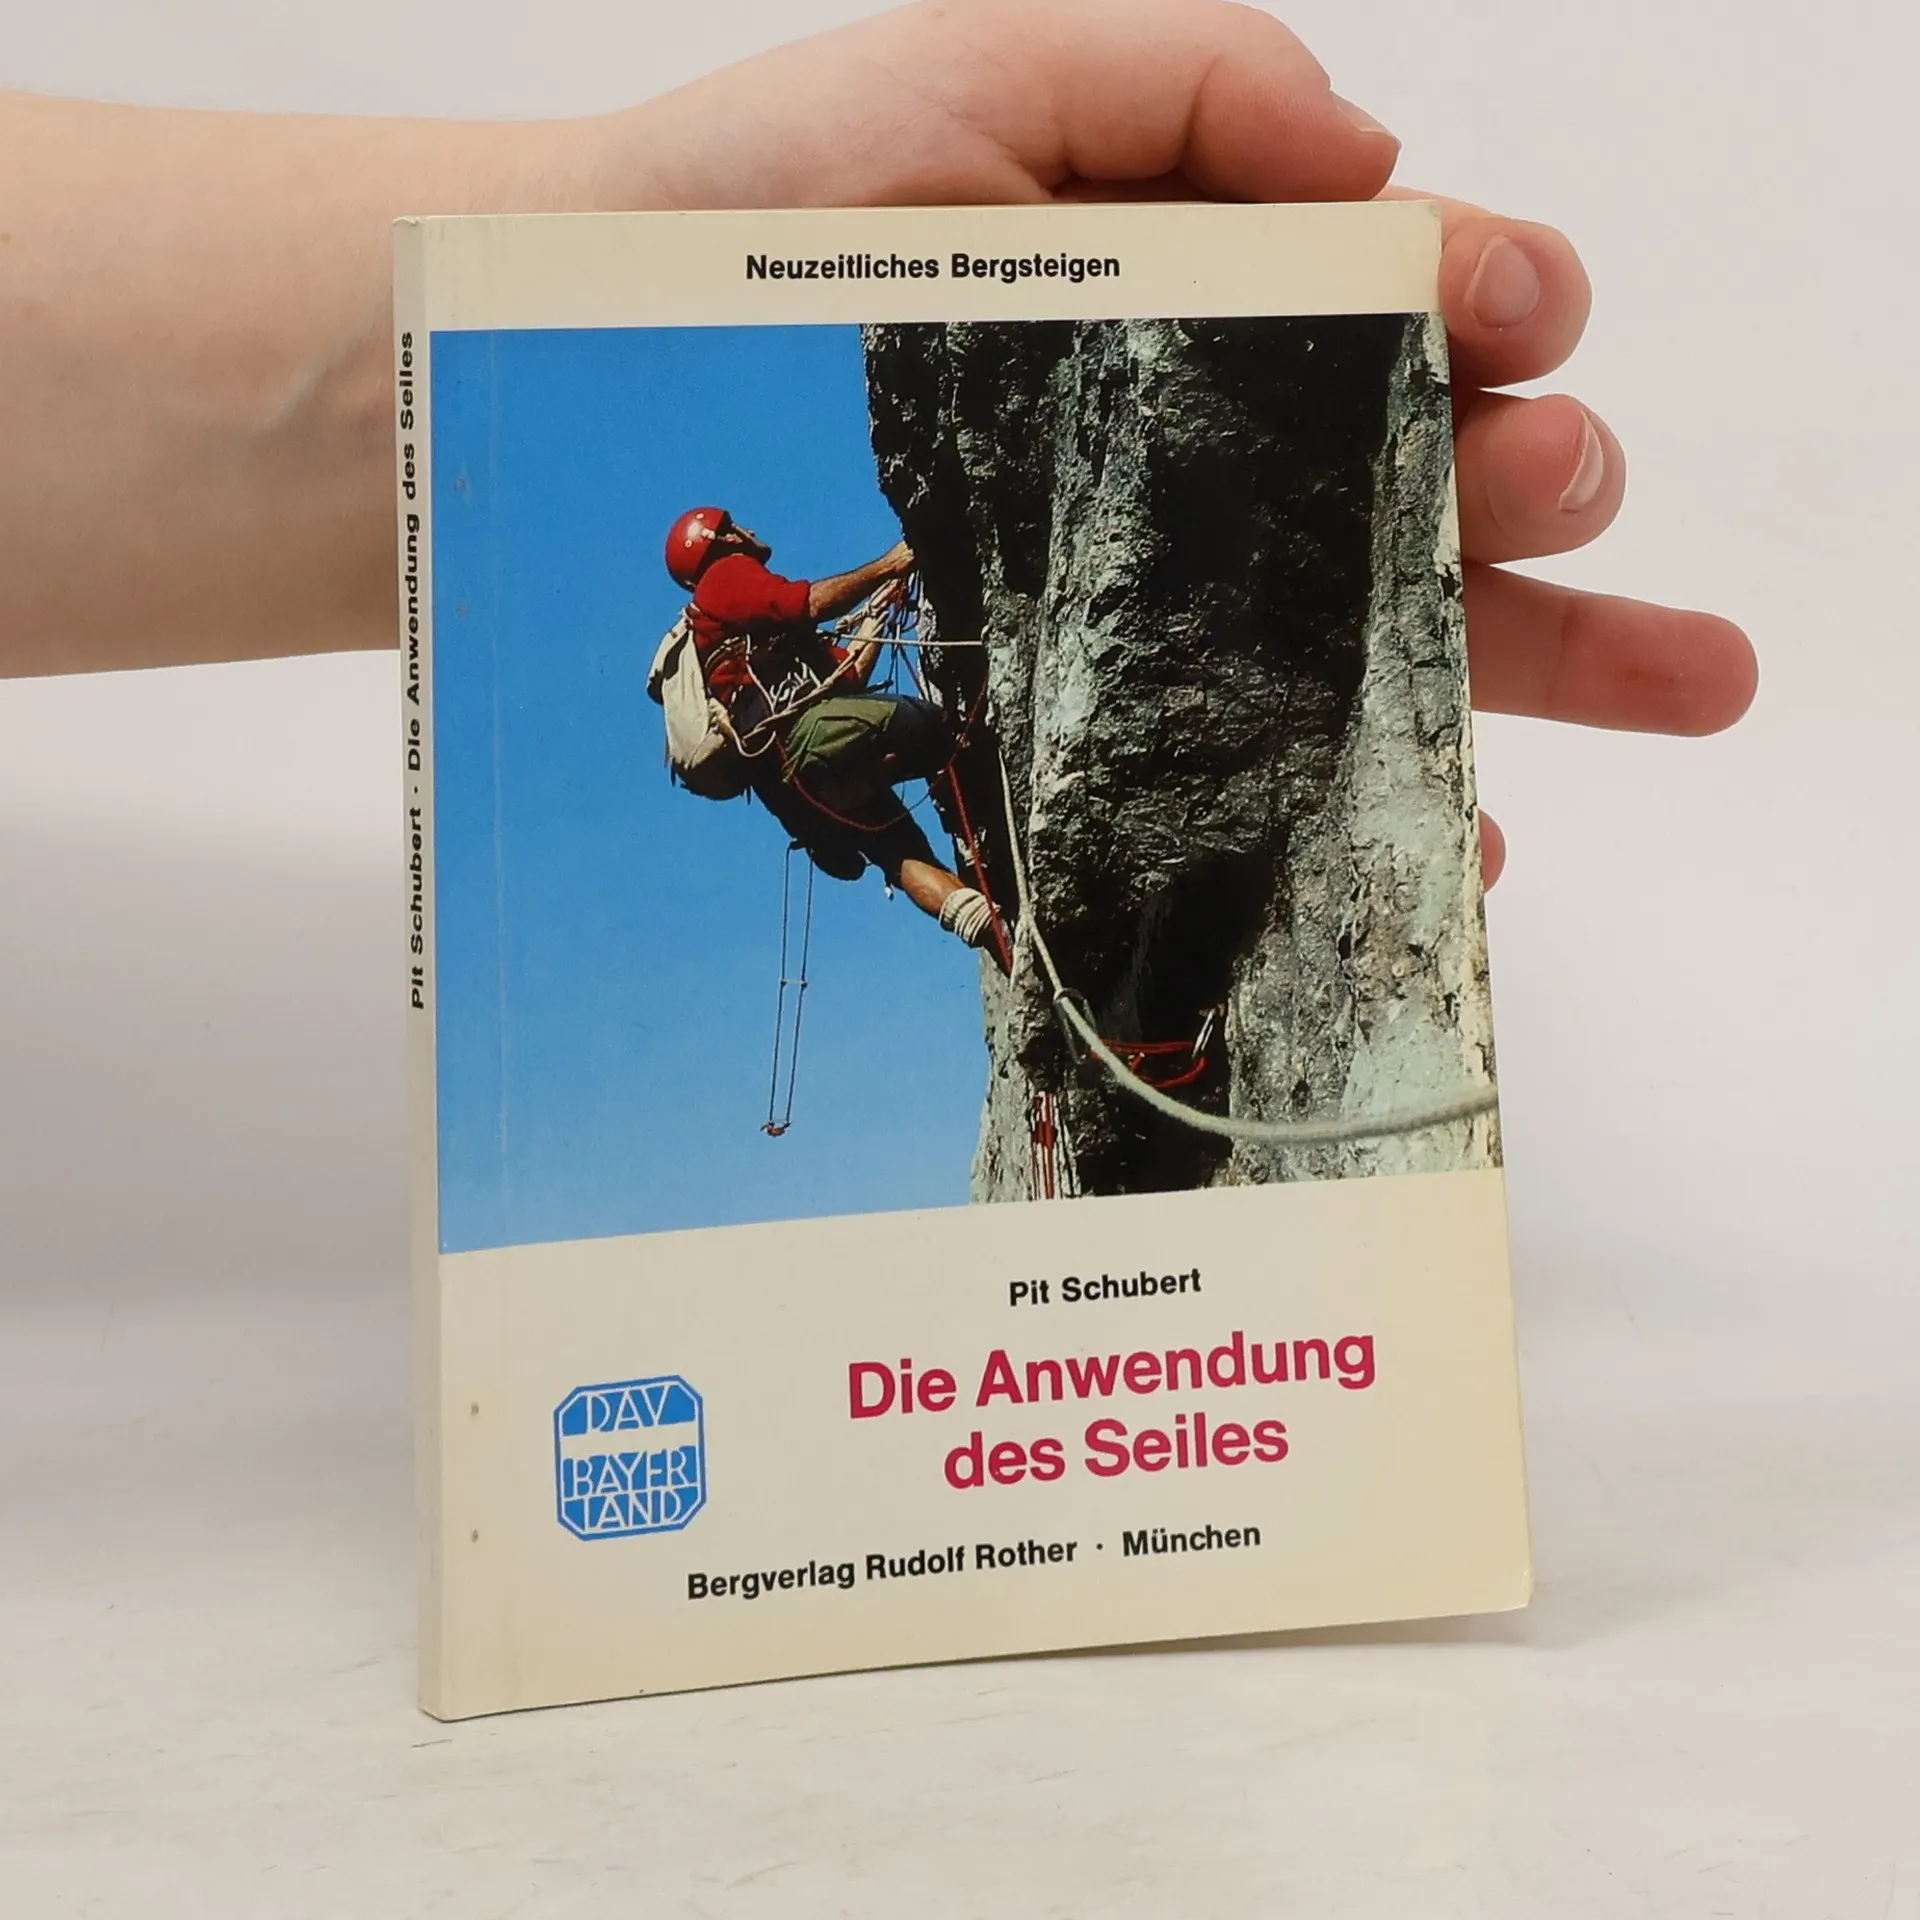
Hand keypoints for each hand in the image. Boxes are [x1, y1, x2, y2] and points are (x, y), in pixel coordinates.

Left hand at [586, 0, 1756, 883]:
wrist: (577, 388)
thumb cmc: (748, 223)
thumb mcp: (962, 81)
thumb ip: (1178, 81)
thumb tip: (1377, 154)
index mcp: (1202, 301)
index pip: (1399, 309)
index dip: (1494, 304)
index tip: (1516, 324)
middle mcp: (1198, 459)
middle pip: (1426, 478)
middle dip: (1550, 482)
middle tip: (1557, 491)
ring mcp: (1149, 600)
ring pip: (1384, 638)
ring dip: (1542, 660)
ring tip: (1674, 680)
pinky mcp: (1074, 716)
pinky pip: (1254, 776)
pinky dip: (1377, 806)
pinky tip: (1462, 835)